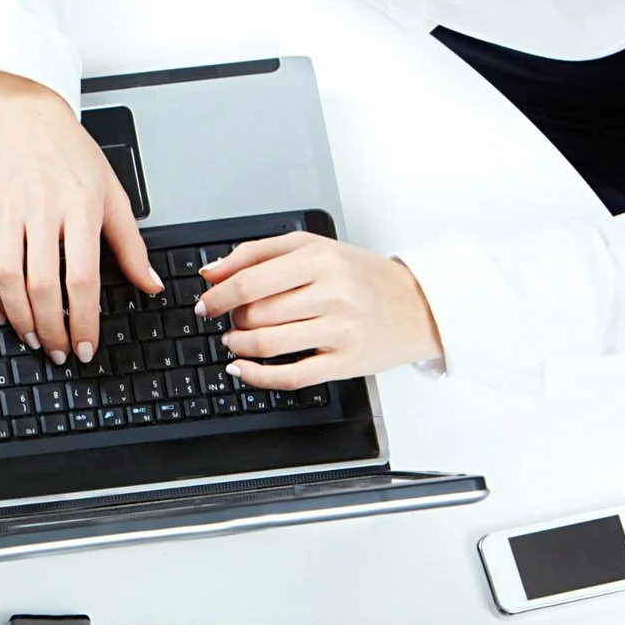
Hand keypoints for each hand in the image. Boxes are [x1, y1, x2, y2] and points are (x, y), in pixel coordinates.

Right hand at [0, 69, 161, 363]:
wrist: (24, 112)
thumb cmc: (70, 152)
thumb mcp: (112, 193)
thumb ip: (131, 245)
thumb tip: (150, 285)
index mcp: (79, 206)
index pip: (82, 279)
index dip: (84, 321)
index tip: (86, 347)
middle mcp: (40, 209)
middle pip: (43, 287)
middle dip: (52, 330)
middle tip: (59, 352)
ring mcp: (4, 211)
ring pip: (6, 279)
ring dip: (19, 319)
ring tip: (32, 338)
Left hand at [196, 232, 442, 388]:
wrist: (418, 306)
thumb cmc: (362, 277)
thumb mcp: (315, 249)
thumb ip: (259, 253)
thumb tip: (212, 271)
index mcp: (321, 259)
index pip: (250, 281)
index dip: (218, 296)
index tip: (206, 303)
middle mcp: (332, 293)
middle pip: (254, 314)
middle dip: (232, 320)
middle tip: (233, 319)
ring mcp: (339, 330)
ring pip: (266, 344)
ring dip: (238, 346)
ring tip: (236, 341)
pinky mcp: (345, 362)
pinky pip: (289, 376)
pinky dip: (256, 375)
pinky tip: (242, 368)